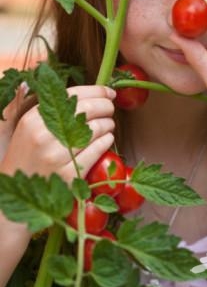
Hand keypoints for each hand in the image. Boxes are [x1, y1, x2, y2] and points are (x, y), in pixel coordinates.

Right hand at [0, 85, 115, 181]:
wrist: (16, 194)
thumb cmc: (28, 157)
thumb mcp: (31, 129)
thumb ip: (54, 111)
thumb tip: (90, 94)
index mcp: (34, 119)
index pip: (73, 95)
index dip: (97, 91)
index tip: (109, 92)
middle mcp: (44, 135)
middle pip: (88, 109)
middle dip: (106, 106)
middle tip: (110, 109)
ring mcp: (56, 156)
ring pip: (96, 129)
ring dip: (108, 124)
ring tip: (108, 126)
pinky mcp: (69, 175)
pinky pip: (97, 150)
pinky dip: (107, 141)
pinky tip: (107, 139)